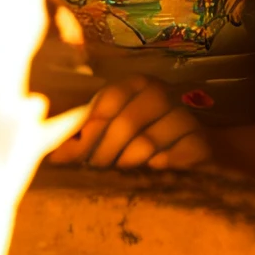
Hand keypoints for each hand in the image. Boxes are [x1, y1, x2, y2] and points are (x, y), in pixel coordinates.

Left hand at [47, 75, 212, 169]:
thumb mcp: (113, 128)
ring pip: (147, 143)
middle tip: (97, 167)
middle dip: (104, 152)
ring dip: (128, 162)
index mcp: (136, 84)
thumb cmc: (144, 133)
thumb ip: (84, 137)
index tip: (75, 153)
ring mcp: (184, 116)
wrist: (195, 143)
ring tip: (121, 169)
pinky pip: (173, 158)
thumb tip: (53, 156)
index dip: (89, 128)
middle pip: (126, 123)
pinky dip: (159, 168)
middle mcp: (162, 93)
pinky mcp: (200, 141)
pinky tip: (154, 170)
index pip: (109, 100)